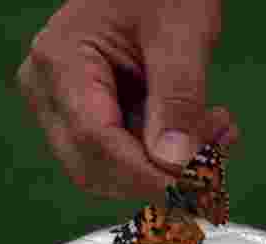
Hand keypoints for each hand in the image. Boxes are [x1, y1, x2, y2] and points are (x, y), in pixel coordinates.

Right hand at [16, 0, 239, 202]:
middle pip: (95, 167)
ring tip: (216, 134)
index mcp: (61, 61)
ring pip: (108, 172)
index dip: (146, 174)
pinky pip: (119, 157)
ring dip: (166, 168)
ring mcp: (60, 107)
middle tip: (217, 156)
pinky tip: (201, 132)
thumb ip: (179, 98)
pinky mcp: (83, 118)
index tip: (194, 190)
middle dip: (158, 174)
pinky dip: (163, 156)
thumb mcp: (181, 32)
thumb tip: (177, 165)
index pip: (96, 140)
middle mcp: (48, 91)